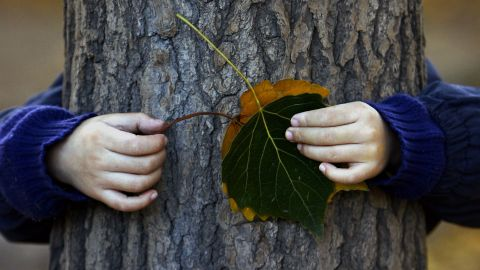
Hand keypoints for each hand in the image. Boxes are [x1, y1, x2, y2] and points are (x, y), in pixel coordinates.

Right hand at [46, 113, 167, 211]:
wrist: (61, 156)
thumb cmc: (92, 135)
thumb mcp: (110, 120)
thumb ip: (137, 120)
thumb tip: (163, 125)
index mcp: (102, 138)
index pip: (136, 145)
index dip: (156, 143)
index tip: (162, 139)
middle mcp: (99, 161)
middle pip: (141, 165)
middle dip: (159, 157)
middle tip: (161, 151)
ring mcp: (99, 180)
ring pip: (137, 184)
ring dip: (156, 175)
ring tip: (157, 166)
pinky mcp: (99, 195)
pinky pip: (123, 204)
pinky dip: (142, 202)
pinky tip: (153, 193)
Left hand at [285, 102, 399, 183]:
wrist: (395, 137)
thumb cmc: (364, 122)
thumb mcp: (353, 110)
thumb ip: (331, 114)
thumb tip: (299, 121)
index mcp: (361, 112)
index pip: (327, 116)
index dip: (307, 119)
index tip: (293, 121)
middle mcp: (367, 132)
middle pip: (327, 136)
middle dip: (304, 135)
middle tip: (289, 134)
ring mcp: (370, 153)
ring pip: (332, 154)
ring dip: (311, 151)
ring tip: (299, 146)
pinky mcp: (371, 170)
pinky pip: (347, 176)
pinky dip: (331, 173)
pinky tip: (320, 167)